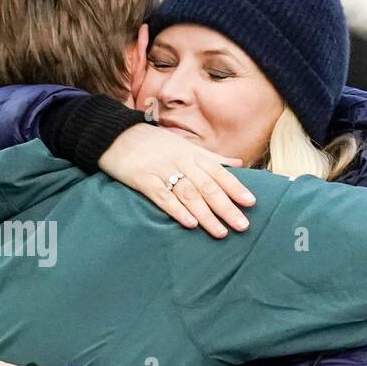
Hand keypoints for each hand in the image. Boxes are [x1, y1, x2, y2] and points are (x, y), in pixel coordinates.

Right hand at [98, 122, 255, 237]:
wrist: (116, 133)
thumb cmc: (153, 142)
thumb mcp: (185, 145)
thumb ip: (212, 157)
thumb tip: (240, 165)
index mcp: (192, 154)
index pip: (219, 172)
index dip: (235, 188)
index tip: (251, 203)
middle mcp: (181, 162)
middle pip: (208, 187)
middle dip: (226, 207)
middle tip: (242, 226)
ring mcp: (162, 171)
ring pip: (189, 194)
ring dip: (206, 214)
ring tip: (220, 232)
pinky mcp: (143, 180)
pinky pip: (163, 197)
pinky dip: (177, 210)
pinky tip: (190, 223)